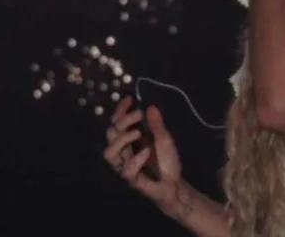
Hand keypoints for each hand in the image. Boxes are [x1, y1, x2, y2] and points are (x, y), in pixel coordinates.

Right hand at [103, 96, 184, 215]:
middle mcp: (123, 153)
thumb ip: (157, 125)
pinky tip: (147, 152)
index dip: (120, 111)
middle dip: (123, 121)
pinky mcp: (133, 180)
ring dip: (122, 140)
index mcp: (129, 141)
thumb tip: (151, 107)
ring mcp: (126, 166)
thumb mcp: (164, 139)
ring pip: (109, 153)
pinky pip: (126, 171)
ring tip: (138, 132)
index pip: (116, 123)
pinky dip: (136, 160)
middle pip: (110, 134)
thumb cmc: (167, 162)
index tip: (130, 99)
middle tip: (140, 114)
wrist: (175, 185)